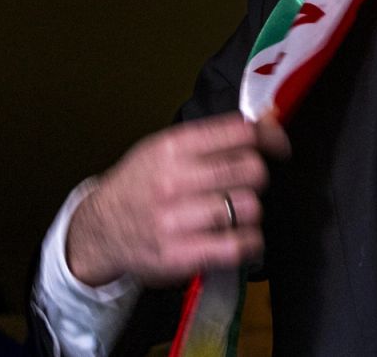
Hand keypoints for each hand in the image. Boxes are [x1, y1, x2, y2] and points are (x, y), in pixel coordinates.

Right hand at [66, 112, 290, 286]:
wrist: (98, 230)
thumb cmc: (141, 184)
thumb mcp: (165, 147)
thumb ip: (213, 136)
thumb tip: (268, 121)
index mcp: (173, 147)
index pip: (240, 133)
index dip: (270, 137)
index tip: (278, 147)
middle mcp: (173, 180)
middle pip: (251, 170)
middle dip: (258, 177)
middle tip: (247, 184)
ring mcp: (174, 220)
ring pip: (248, 208)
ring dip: (251, 211)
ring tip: (238, 212)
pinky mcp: (178, 255)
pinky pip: (236, 246)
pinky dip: (250, 242)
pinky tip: (243, 238)